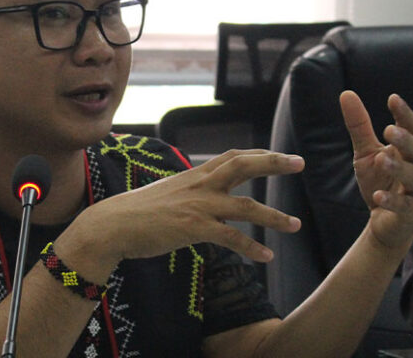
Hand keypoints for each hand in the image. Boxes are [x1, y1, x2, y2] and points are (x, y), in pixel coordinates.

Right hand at [57, 149, 303, 281]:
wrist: (112, 225)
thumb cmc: (137, 214)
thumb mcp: (167, 194)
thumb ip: (188, 192)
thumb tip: (199, 197)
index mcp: (194, 175)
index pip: (231, 157)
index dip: (257, 154)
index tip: (278, 155)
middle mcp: (200, 185)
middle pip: (244, 165)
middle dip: (273, 163)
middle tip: (300, 163)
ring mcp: (198, 206)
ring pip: (246, 206)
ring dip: (274, 216)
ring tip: (295, 225)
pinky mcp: (194, 228)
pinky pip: (231, 237)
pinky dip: (251, 248)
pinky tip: (266, 258)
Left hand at [340, 90, 412, 249]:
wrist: (386, 221)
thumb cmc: (380, 181)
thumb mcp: (366, 152)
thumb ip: (359, 126)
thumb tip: (346, 93)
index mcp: (410, 149)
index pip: (411, 127)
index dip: (403, 113)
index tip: (392, 98)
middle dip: (405, 140)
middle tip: (390, 131)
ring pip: (412, 177)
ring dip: (398, 168)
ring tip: (382, 159)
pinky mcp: (410, 212)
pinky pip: (403, 205)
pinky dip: (391, 201)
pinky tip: (377, 196)